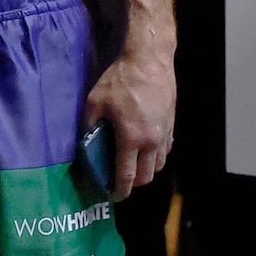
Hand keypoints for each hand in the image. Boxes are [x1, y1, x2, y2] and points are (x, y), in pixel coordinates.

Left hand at [82, 42, 173, 199]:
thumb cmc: (120, 80)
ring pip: (159, 165)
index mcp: (131, 138)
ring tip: (132, 163)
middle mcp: (151, 141)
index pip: (127, 176)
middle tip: (120, 180)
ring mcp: (164, 133)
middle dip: (133, 184)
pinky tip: (145, 147)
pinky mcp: (171, 123)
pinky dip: (156, 155)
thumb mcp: (94, 102)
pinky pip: (166, 150)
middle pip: (147, 177)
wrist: (149, 60)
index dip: (119, 191)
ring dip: (146, 170)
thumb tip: (84, 143)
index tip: (113, 196)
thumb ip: (89, 127)